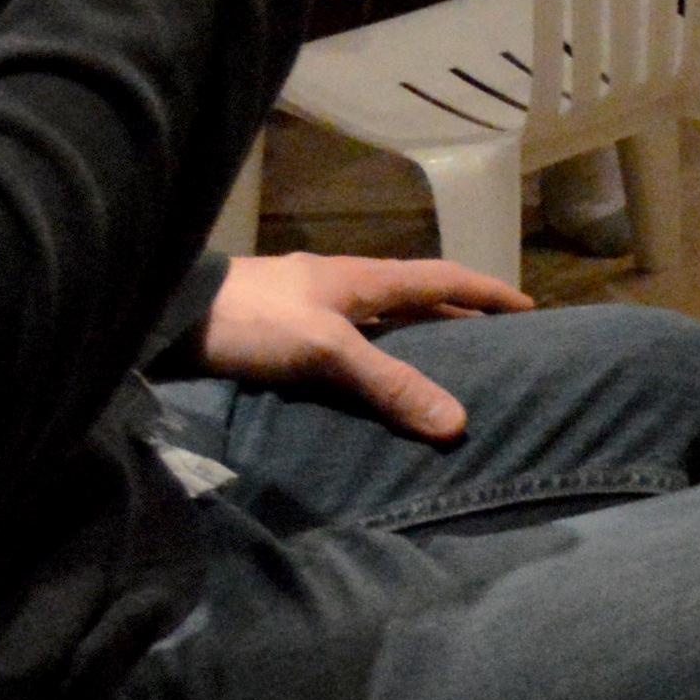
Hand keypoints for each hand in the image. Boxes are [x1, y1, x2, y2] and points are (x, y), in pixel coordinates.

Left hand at [199, 251, 526, 441]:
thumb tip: (457, 422)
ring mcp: (312, 307)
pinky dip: (374, 359)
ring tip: (442, 370)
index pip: (443, 277)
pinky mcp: (284, 332)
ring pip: (380, 320)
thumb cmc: (255, 318)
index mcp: (364, 278)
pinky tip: (369, 386)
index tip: (528, 308)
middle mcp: (344, 286)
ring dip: (414, 338)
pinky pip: (349, 343)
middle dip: (458, 315)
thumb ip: (389, 383)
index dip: (487, 292)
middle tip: (495, 344)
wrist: (170, 314)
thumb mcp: (328, 350)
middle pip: (415, 297)